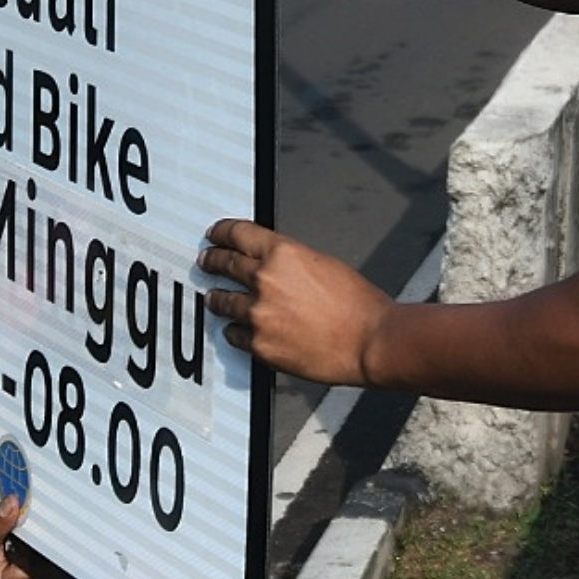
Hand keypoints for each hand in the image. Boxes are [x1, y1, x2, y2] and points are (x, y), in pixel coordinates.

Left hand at [198, 219, 391, 385]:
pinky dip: (234, 331)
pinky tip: (235, 330)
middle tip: (207, 261)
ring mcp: (258, 314)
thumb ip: (291, 262)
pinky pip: (234, 335)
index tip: (215, 235)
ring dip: (217, 298)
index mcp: (282, 253)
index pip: (237, 234)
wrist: (371, 342)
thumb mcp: (323, 264)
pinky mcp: (259, 344)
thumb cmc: (359, 306)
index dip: (221, 233)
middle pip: (224, 264)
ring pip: (222, 301)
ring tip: (214, 298)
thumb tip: (273, 265)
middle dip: (212, 261)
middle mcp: (265, 280)